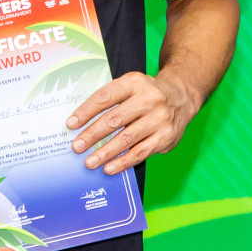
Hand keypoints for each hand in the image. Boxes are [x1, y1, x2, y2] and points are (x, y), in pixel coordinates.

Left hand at [65, 71, 199, 174]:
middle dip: (92, 135)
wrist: (181, 97)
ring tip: (89, 162)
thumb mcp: (129, 85)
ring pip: (127, 139)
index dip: (86, 111)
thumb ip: (109, 99)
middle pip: (114, 119)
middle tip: (77, 147)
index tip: (71, 124)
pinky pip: (141, 153)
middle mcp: (149, 99)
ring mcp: (159, 119)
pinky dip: (123, 162)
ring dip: (105, 152)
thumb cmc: (145, 93)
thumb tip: (81, 123)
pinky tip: (109, 168)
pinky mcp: (166, 137)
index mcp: (134, 83)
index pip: (105, 97)